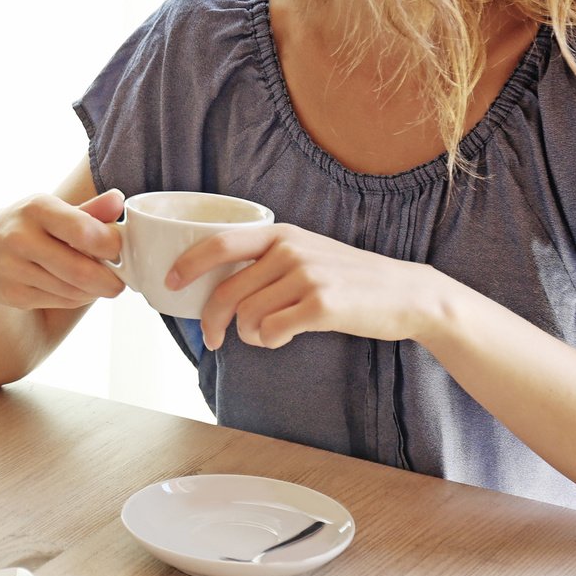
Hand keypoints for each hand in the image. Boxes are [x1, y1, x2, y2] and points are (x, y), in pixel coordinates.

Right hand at [0, 188, 126, 310]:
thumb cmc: (26, 225)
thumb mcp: (51, 210)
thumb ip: (88, 210)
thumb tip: (118, 201)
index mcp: (36, 209)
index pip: (82, 231)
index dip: (109, 244)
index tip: (117, 248)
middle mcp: (21, 238)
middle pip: (79, 270)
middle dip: (108, 280)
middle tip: (119, 282)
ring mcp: (14, 269)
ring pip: (72, 290)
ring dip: (93, 291)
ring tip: (99, 283)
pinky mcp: (13, 295)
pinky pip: (60, 301)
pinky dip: (76, 298)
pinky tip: (77, 289)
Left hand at [171, 224, 441, 350]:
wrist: (406, 294)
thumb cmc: (349, 279)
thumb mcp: (306, 254)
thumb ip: (267, 261)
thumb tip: (217, 285)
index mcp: (281, 234)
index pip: (219, 243)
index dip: (187, 263)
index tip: (169, 281)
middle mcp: (290, 250)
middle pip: (226, 290)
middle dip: (210, 320)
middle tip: (211, 339)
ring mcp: (306, 276)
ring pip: (247, 315)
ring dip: (248, 334)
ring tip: (265, 335)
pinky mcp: (321, 305)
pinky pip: (272, 331)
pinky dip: (269, 341)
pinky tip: (281, 338)